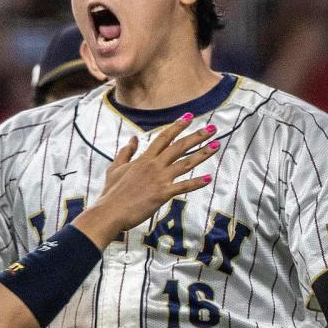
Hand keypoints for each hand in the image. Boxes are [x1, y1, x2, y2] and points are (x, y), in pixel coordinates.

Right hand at [80, 115, 218, 242]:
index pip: (163, 137)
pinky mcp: (162, 194)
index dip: (177, 126)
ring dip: (202, 153)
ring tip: (217, 145)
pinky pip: (183, 186)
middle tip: (212, 128)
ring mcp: (159, 179)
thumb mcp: (115, 168)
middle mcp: (154, 165)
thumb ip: (126, 152)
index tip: (189, 116)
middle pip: (179, 146)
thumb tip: (133, 138)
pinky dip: (197, 182)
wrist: (110, 211)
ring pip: (185, 163)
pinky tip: (209, 178)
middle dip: (197, 136)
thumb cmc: (111, 192)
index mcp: (144, 158)